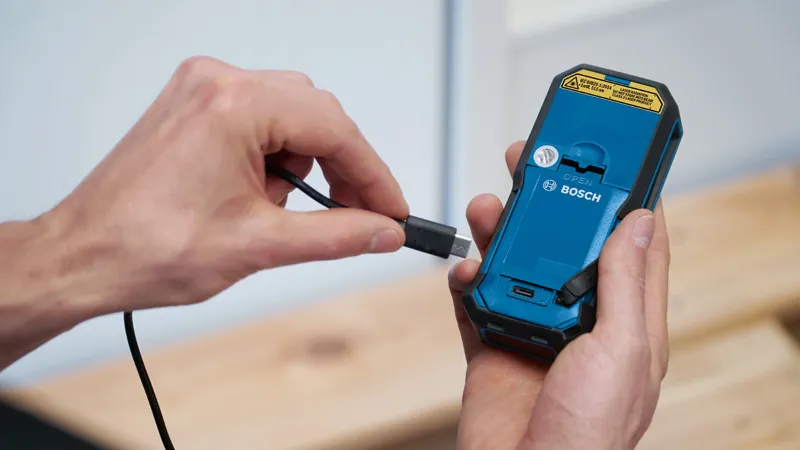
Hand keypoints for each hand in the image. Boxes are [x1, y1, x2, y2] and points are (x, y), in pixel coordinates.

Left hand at [0, 56, 407, 367]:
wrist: (83, 255)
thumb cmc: (148, 248)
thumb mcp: (260, 245)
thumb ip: (336, 234)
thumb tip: (384, 232)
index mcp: (234, 106)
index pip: (335, 130)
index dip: (373, 175)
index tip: (393, 210)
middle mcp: (217, 83)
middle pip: (316, 113)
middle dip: (343, 168)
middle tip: (359, 215)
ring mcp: (201, 88)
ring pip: (290, 113)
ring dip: (305, 161)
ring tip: (281, 209)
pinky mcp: (192, 103)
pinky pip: (258, 115)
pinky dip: (275, 153)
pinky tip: (259, 193)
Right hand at [448, 141, 669, 449]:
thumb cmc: (588, 435)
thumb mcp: (621, 350)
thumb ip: (625, 284)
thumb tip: (638, 223)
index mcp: (625, 321)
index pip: (632, 246)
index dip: (623, 199)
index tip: (609, 159)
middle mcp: (578, 320)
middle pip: (562, 246)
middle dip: (547, 201)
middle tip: (531, 162)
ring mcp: (533, 331)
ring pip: (514, 265)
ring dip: (498, 234)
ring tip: (485, 208)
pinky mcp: (493, 345)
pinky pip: (473, 301)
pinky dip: (464, 280)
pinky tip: (463, 270)